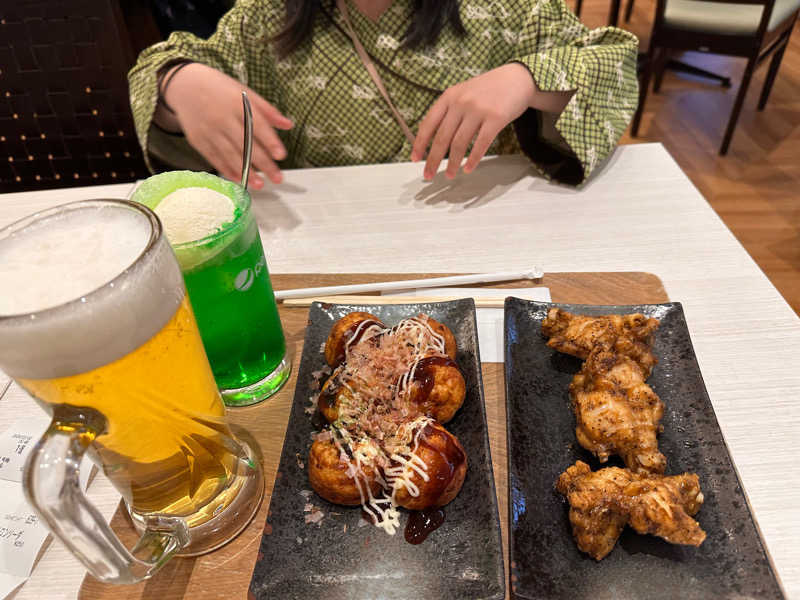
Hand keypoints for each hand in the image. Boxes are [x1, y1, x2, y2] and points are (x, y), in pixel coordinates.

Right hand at [159, 63, 292, 187]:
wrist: (185, 86)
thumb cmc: (220, 89)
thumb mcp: (244, 93)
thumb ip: (267, 110)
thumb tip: (288, 125)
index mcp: (236, 103)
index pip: (257, 125)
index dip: (269, 141)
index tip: (281, 155)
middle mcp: (222, 118)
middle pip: (245, 144)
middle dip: (263, 163)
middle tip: (277, 178)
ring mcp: (209, 130)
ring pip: (230, 154)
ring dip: (246, 172)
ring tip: (260, 184)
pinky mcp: (198, 140)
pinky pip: (214, 158)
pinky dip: (228, 170)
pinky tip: (239, 180)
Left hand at [411, 63, 570, 179]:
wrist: (517, 78)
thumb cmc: (488, 89)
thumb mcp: (463, 93)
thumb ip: (448, 111)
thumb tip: (433, 138)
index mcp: (449, 97)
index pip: (428, 123)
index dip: (420, 144)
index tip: (415, 159)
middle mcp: (461, 102)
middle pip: (442, 137)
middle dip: (433, 160)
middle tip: (428, 175)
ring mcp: (478, 110)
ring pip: (460, 143)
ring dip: (452, 163)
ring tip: (449, 175)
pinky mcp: (496, 118)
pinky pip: (480, 144)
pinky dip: (472, 159)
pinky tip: (467, 168)